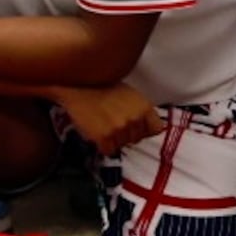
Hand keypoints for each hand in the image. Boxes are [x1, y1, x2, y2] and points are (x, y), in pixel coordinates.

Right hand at [52, 84, 166, 156]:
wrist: (79, 85)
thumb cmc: (103, 86)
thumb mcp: (130, 94)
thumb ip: (140, 110)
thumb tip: (145, 126)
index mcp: (144, 107)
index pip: (155, 129)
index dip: (145, 129)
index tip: (137, 128)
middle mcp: (135, 119)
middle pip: (137, 139)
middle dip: (127, 134)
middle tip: (114, 123)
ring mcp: (120, 129)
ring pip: (122, 145)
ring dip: (114, 139)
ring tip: (104, 124)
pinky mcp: (104, 137)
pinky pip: (108, 150)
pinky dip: (103, 145)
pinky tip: (98, 132)